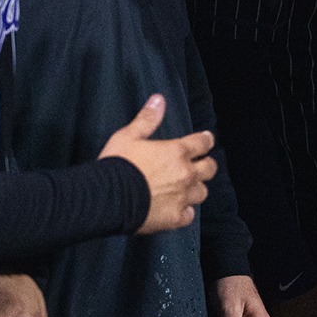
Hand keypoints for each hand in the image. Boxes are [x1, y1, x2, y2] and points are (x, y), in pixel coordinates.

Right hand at [100, 94, 216, 233]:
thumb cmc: (116, 165)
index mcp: (176, 152)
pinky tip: (177, 210)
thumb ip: (147, 119)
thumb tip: (159, 99)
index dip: (205, 141)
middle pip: (209, 168)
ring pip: (202, 192)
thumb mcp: (128, 136)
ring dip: (196, 189)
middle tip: (199, 165)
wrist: (106, 197)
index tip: (206, 141)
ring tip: (186, 188)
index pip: (202, 143)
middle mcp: (185, 174)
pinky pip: (189, 215)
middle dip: (205, 165)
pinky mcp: (175, 218)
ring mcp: (182, 197)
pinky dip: (185, 212)